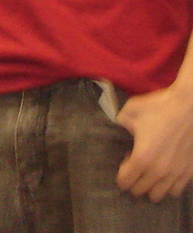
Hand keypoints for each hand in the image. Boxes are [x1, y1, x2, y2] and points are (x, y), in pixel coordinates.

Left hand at [115, 86, 192, 200]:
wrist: (188, 106)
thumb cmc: (158, 108)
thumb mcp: (128, 112)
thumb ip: (119, 125)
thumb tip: (116, 130)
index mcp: (142, 158)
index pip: (125, 182)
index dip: (120, 175)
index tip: (123, 163)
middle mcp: (159, 171)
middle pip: (140, 191)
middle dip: (133, 181)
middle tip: (134, 165)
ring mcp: (176, 173)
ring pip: (159, 195)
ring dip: (150, 187)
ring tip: (148, 170)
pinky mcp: (189, 171)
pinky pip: (176, 190)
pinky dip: (168, 186)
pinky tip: (164, 172)